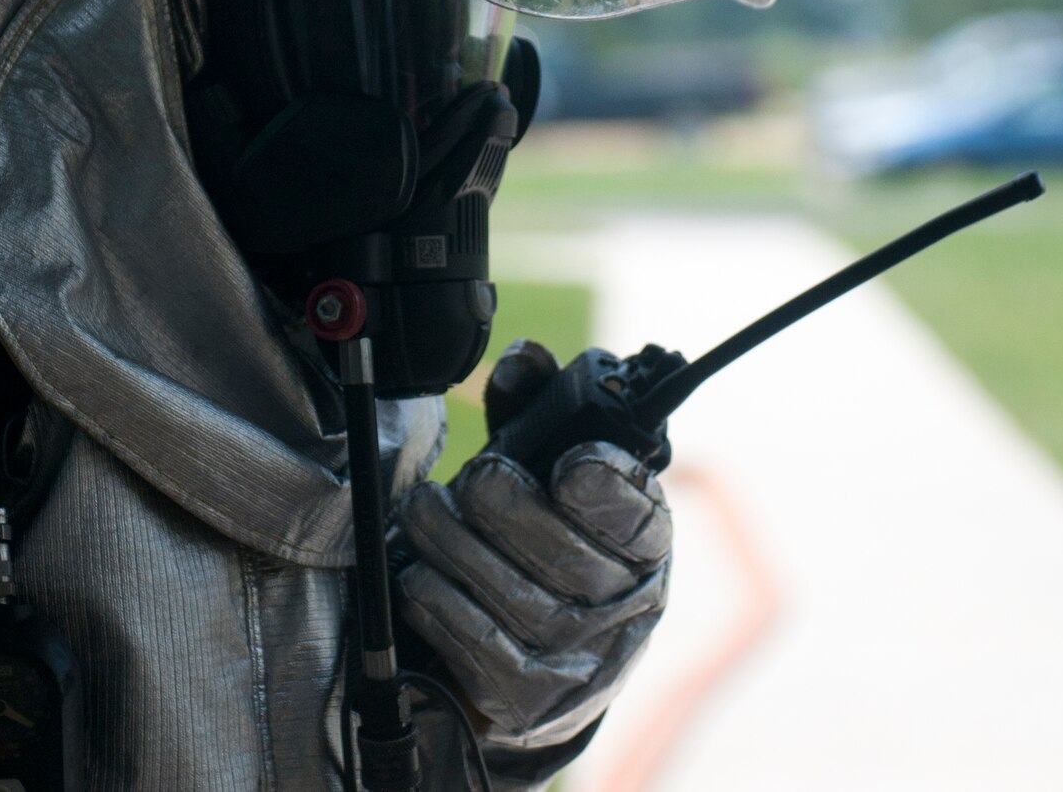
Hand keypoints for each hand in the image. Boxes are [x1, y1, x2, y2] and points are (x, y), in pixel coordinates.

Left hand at [394, 341, 671, 748]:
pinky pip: (486, 653)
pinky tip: (419, 575)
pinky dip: (443, 606)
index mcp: (643, 544)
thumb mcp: (545, 474)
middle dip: (509, 508)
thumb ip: (536, 412)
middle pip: (573, 560)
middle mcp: (626, 608)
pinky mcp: (532, 703)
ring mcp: (584, 664)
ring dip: (458, 549)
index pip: (641, 518)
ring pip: (523, 604)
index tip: (569, 463)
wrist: (539, 665)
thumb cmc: (541, 545)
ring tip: (421, 513)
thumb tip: (523, 359)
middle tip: (472, 478)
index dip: (611, 490)